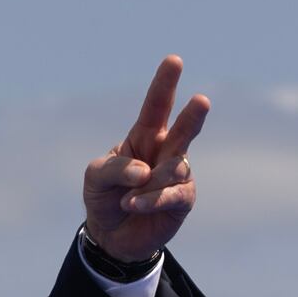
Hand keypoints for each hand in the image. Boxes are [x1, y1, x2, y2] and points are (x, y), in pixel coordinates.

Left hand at [83, 55, 210, 261]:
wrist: (112, 235)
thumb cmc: (104, 196)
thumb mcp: (95, 177)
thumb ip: (114, 168)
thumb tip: (144, 172)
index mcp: (144, 137)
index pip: (156, 107)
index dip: (164, 85)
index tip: (173, 61)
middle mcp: (166, 151)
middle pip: (183, 129)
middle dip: (192, 116)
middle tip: (201, 101)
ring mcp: (178, 174)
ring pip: (173, 168)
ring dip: (148, 184)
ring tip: (127, 198)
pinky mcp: (182, 199)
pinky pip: (172, 194)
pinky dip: (150, 199)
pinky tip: (133, 204)